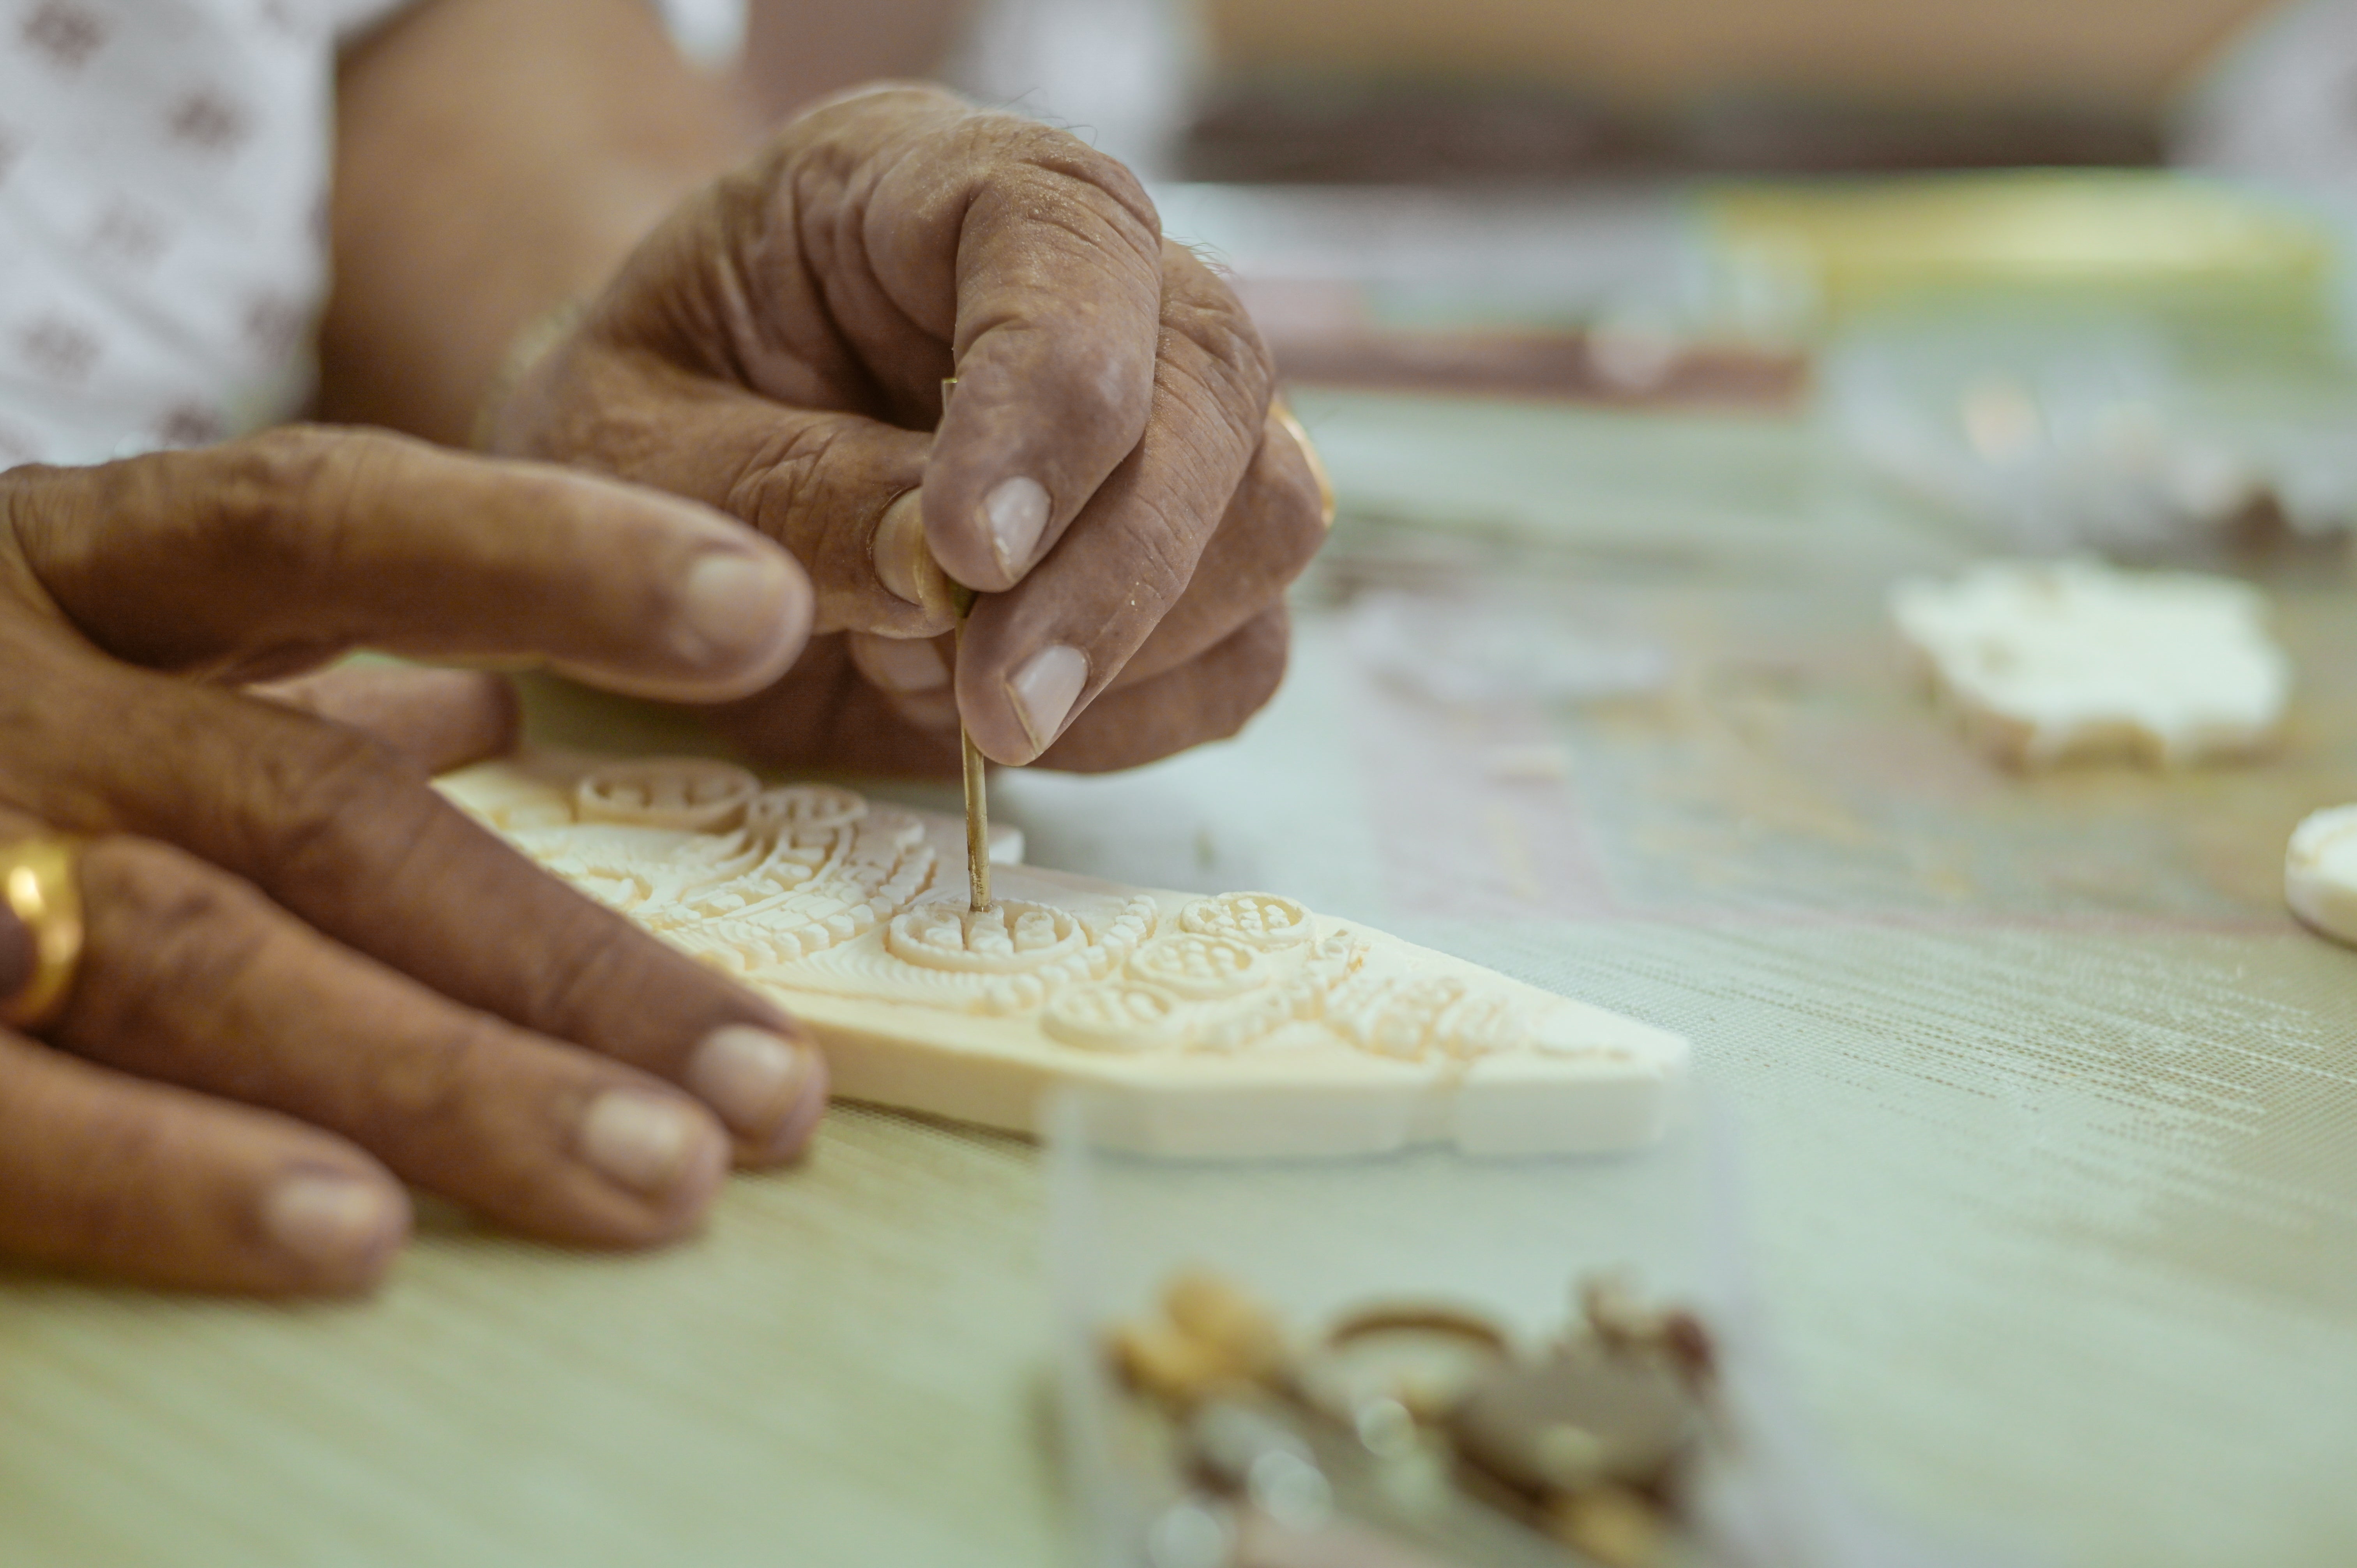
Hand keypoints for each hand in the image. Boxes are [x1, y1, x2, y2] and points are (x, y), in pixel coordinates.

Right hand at [0, 427, 830, 1294]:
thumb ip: (272, 655)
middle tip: (772, 1093)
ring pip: (191, 965)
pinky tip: (347, 1236)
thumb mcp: (61, 625)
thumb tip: (491, 705)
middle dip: (560, 961)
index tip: (766, 610)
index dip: (550, 553)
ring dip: (438, 1083)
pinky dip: (167, 1180)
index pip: (328, 520)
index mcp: (61, 569)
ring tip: (652, 1178)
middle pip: (315, 813)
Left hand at [485, 85, 1328, 773]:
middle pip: (1218, 377)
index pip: (1069, 234)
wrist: (654, 493)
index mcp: (925, 184)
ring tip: (950, 694)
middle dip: (1120, 564)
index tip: (971, 550)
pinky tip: (999, 718)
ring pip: (1269, 515)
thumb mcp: (624, 450)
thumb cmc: (635, 430)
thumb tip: (937, 575)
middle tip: (992, 708)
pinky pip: (1241, 649)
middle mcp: (1084, 282)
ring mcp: (1160, 421)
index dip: (1050, 390)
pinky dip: (1138, 716)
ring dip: (1134, 645)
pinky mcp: (1181, 558)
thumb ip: (764, 494)